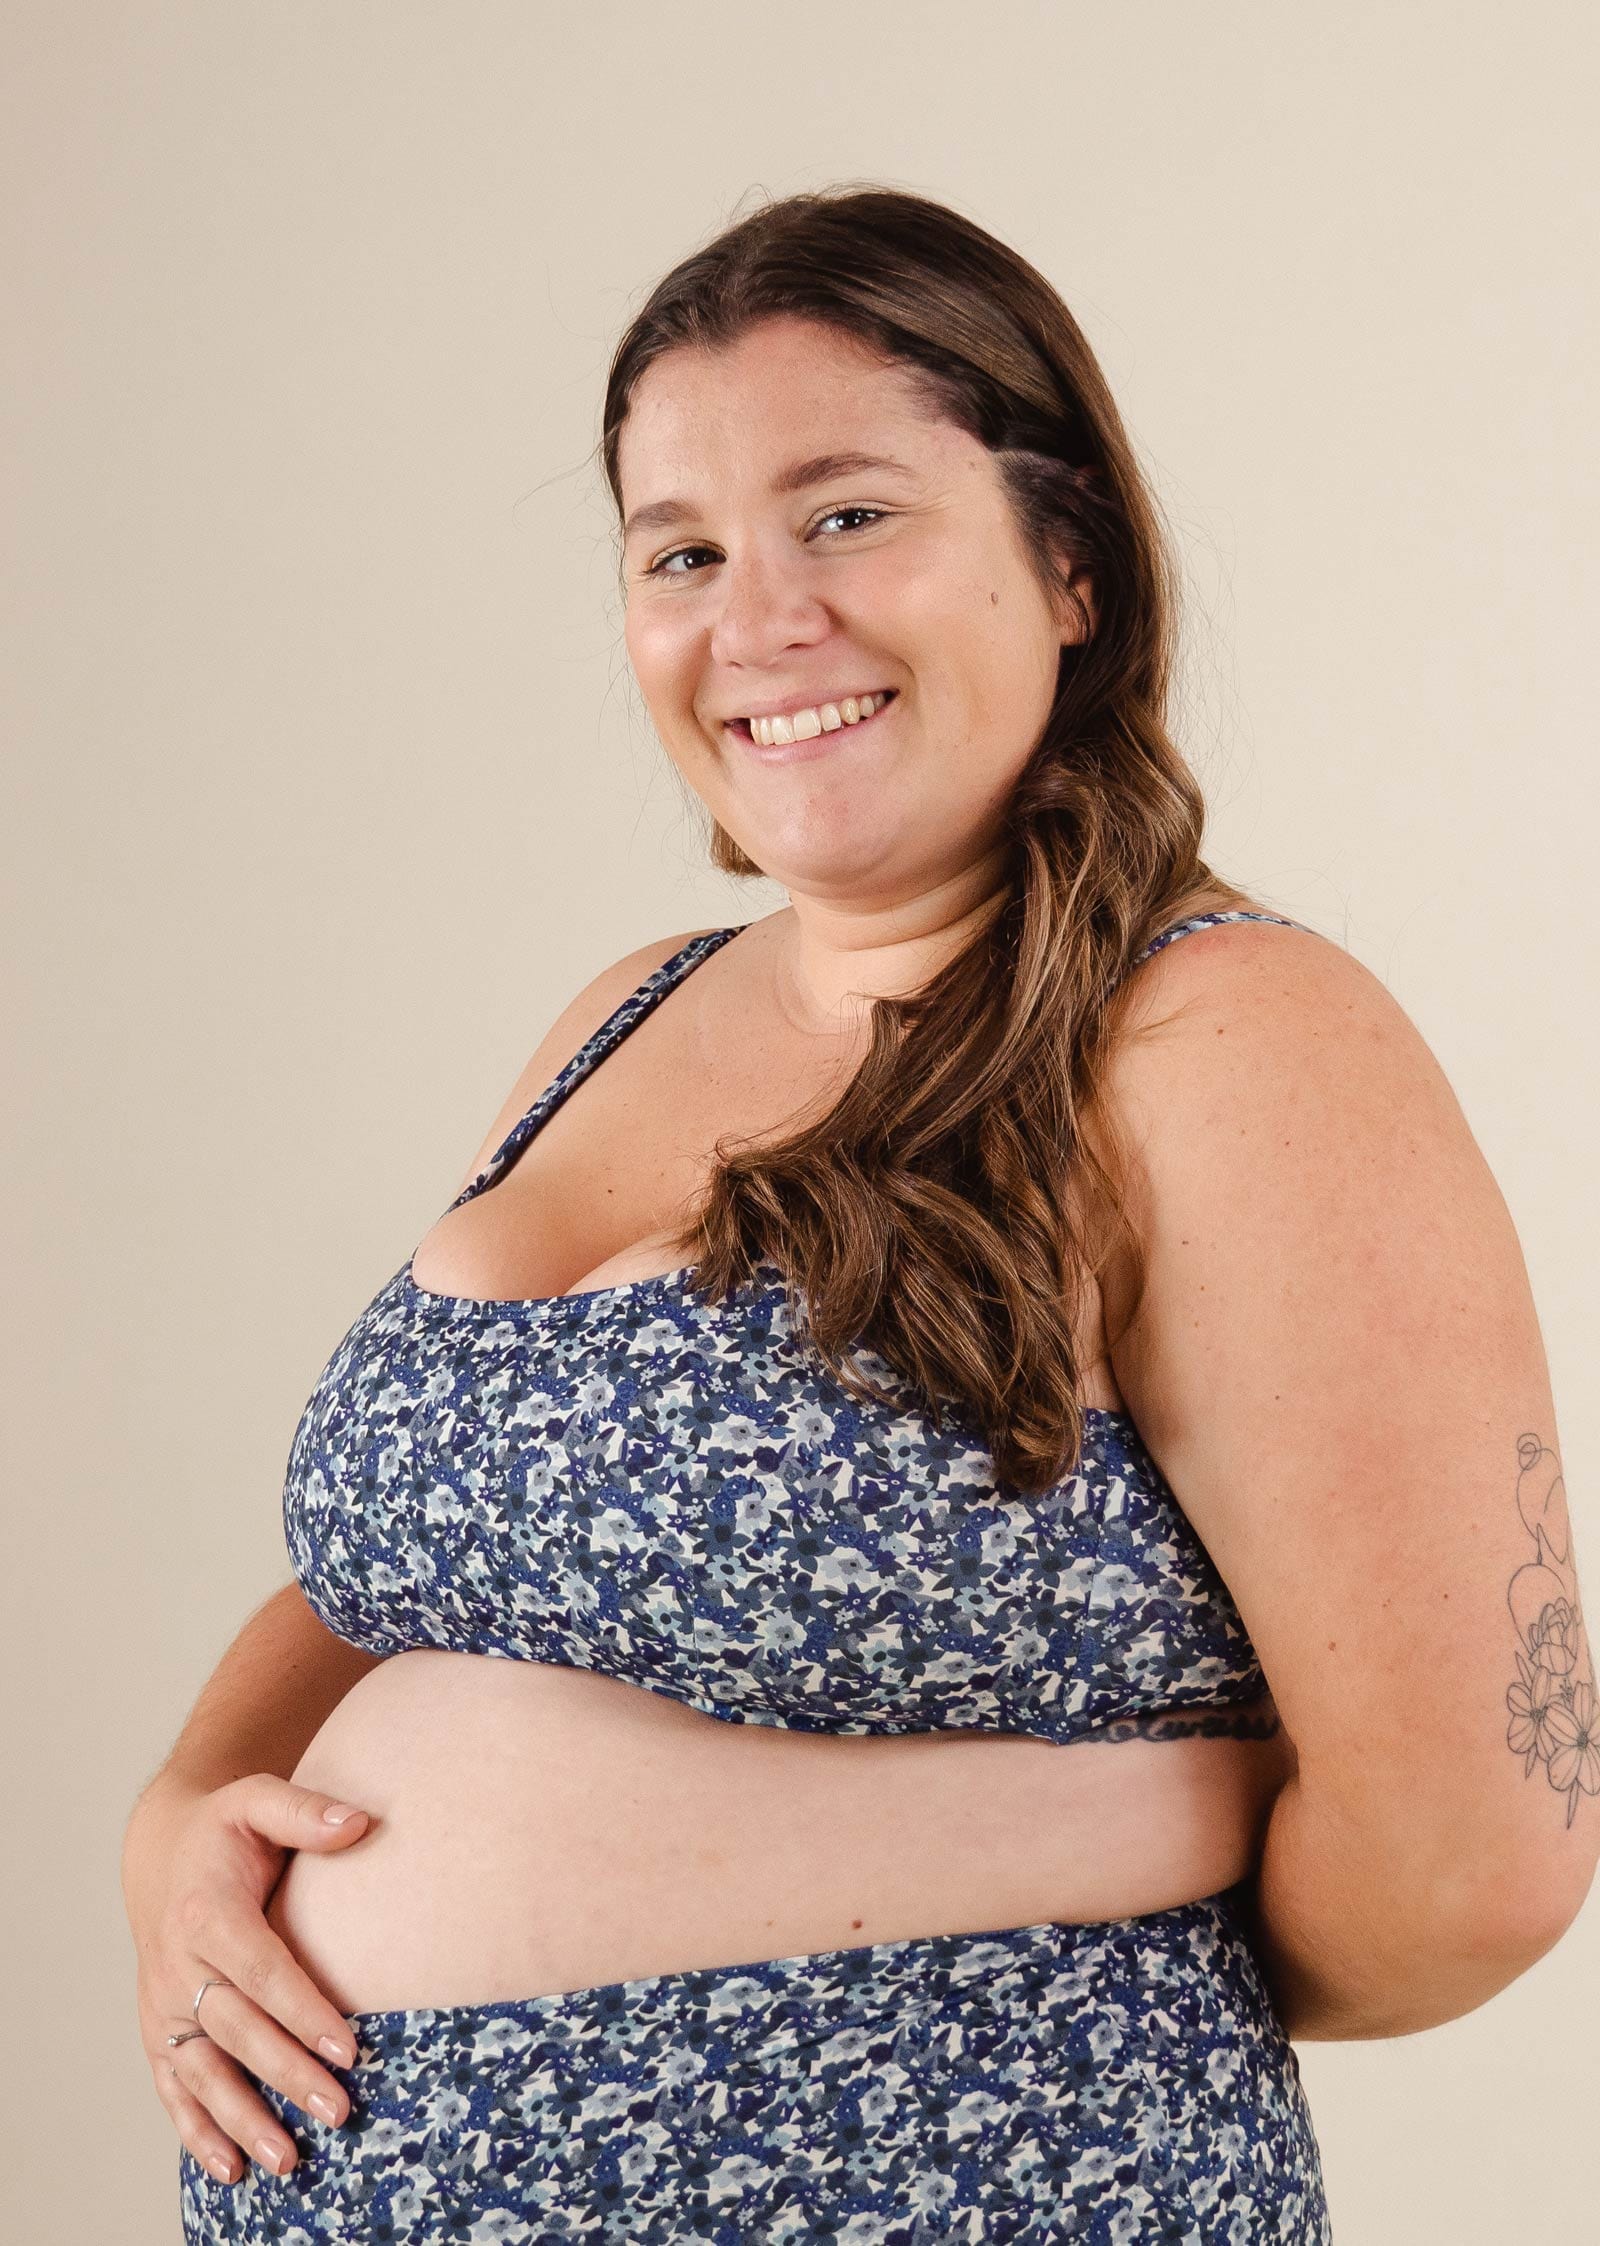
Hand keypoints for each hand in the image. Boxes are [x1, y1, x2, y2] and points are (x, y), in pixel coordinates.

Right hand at [122, 1773, 374, 2184]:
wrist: (161, 1853)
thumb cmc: (225, 1829)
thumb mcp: (258, 1799)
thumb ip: (306, 1811)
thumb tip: (361, 1822)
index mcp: (206, 1911)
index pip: (261, 1969)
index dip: (302, 2010)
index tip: (349, 2046)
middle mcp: (178, 1966)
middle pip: (237, 2030)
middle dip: (287, 2074)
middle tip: (339, 2109)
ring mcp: (163, 2006)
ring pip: (203, 2073)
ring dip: (243, 2119)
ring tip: (288, 2160)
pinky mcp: (158, 2034)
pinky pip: (174, 2090)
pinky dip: (197, 2133)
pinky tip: (231, 2170)